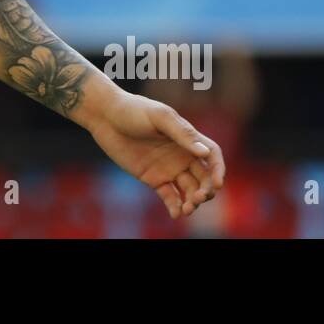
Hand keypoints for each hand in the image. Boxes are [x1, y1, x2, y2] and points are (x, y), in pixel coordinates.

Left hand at [85, 88, 225, 218]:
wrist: (105, 116)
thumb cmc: (133, 109)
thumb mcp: (158, 117)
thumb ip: (182, 134)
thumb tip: (204, 153)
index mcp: (187, 138)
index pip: (212, 156)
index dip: (218, 170)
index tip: (217, 184)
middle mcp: (181, 155)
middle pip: (204, 177)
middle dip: (206, 190)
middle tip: (198, 198)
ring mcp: (168, 168)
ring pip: (189, 189)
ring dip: (193, 201)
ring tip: (187, 209)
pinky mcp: (153, 179)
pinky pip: (170, 196)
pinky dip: (175, 207)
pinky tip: (176, 213)